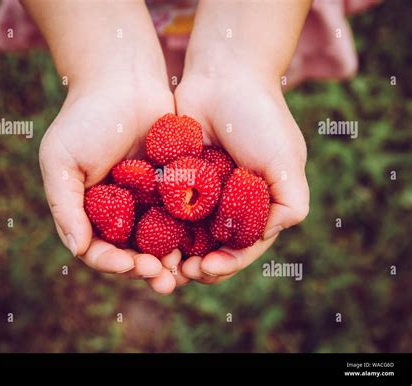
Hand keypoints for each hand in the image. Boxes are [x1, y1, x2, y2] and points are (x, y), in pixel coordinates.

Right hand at [39, 73, 186, 293]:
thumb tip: (77, 249)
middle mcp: (118, 210)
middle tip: (164, 281)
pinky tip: (202, 244)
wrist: (124, 79)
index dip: (112, 263)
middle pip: (132, 252)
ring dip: (171, 259)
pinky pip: (181, 216)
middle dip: (146, 270)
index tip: (130, 266)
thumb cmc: (86, 117)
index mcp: (89, 210)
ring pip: (160, 240)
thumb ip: (64, 205)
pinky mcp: (173, 187)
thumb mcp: (61, 160)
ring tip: (185, 271)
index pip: (98, 249)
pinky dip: (189, 232)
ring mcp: (146, 200)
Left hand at [174, 70, 309, 284]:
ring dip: (175, 253)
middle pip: (213, 246)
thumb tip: (268, 236)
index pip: (243, 247)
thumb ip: (290, 204)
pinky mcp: (177, 178)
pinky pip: (166, 209)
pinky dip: (158, 226)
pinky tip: (145, 238)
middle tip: (179, 273)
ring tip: (159, 264)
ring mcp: (203, 192)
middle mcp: (230, 203)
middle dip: (198, 264)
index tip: (207, 268)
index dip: (228, 263)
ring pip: (187, 234)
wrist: (224, 75)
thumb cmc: (260, 117)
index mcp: (259, 204)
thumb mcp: (286, 162)